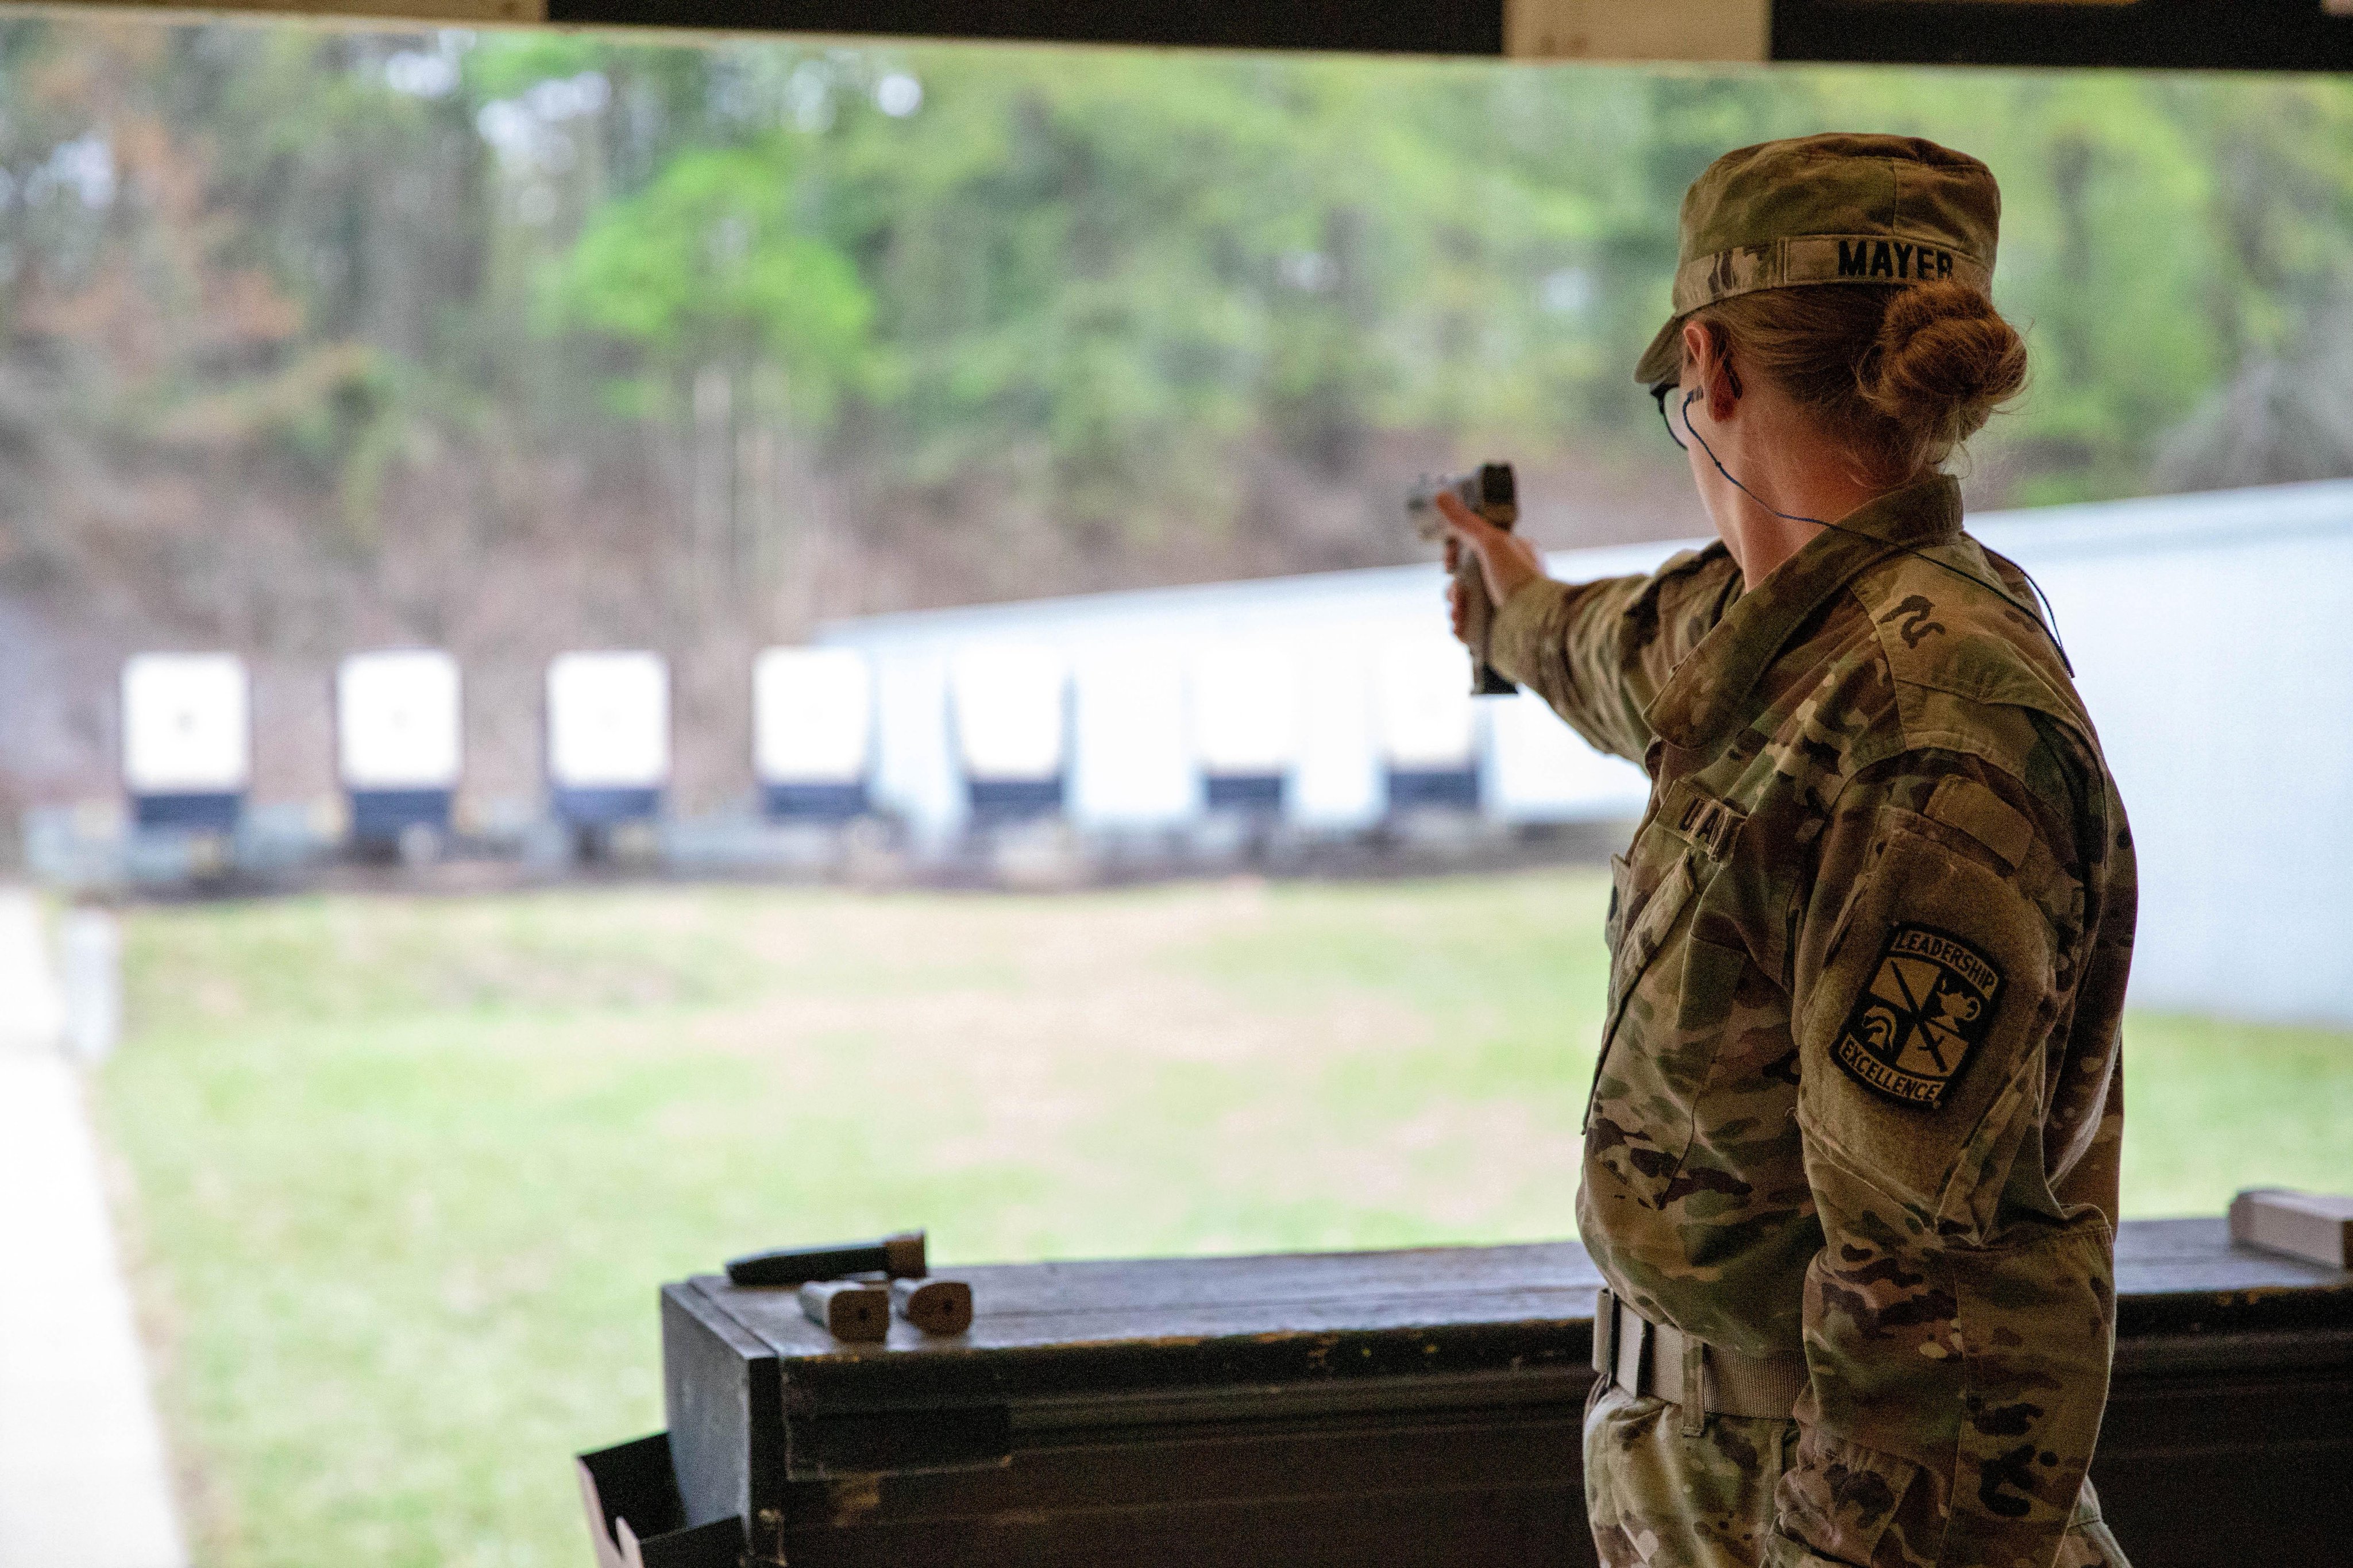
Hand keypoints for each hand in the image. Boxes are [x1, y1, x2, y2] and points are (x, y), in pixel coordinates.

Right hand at [1434, 491, 1544, 633]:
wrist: (1537, 623)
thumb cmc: (1521, 580)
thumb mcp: (1492, 544)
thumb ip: (1466, 522)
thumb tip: (1441, 496)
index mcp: (1512, 555)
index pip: (1475, 548)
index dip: (1456, 554)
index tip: (1450, 561)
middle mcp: (1507, 579)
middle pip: (1464, 578)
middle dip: (1454, 586)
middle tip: (1457, 591)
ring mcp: (1501, 604)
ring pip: (1464, 603)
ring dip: (1455, 606)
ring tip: (1459, 612)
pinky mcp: (1495, 628)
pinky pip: (1468, 626)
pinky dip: (1460, 626)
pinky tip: (1460, 626)